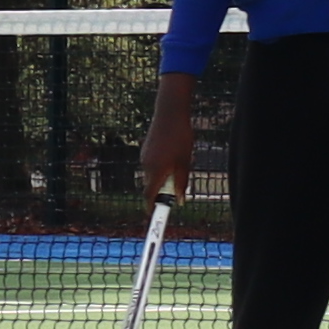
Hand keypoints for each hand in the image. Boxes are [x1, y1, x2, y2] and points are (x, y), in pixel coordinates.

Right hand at [144, 75, 198, 205]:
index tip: (154, 214)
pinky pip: (151, 165)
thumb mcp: (185, 162)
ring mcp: (144, 157)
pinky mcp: (144, 150)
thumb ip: (182, 183)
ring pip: (152, 175)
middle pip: (152, 186)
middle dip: (162, 190)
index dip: (152, 206)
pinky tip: (172, 154)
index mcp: (157, 170)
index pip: (150, 195)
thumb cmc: (181, 138)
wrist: (169, 114)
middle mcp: (146, 166)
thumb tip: (180, 200)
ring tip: (179, 162)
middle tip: (177, 188)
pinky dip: (160, 167)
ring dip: (163, 177)